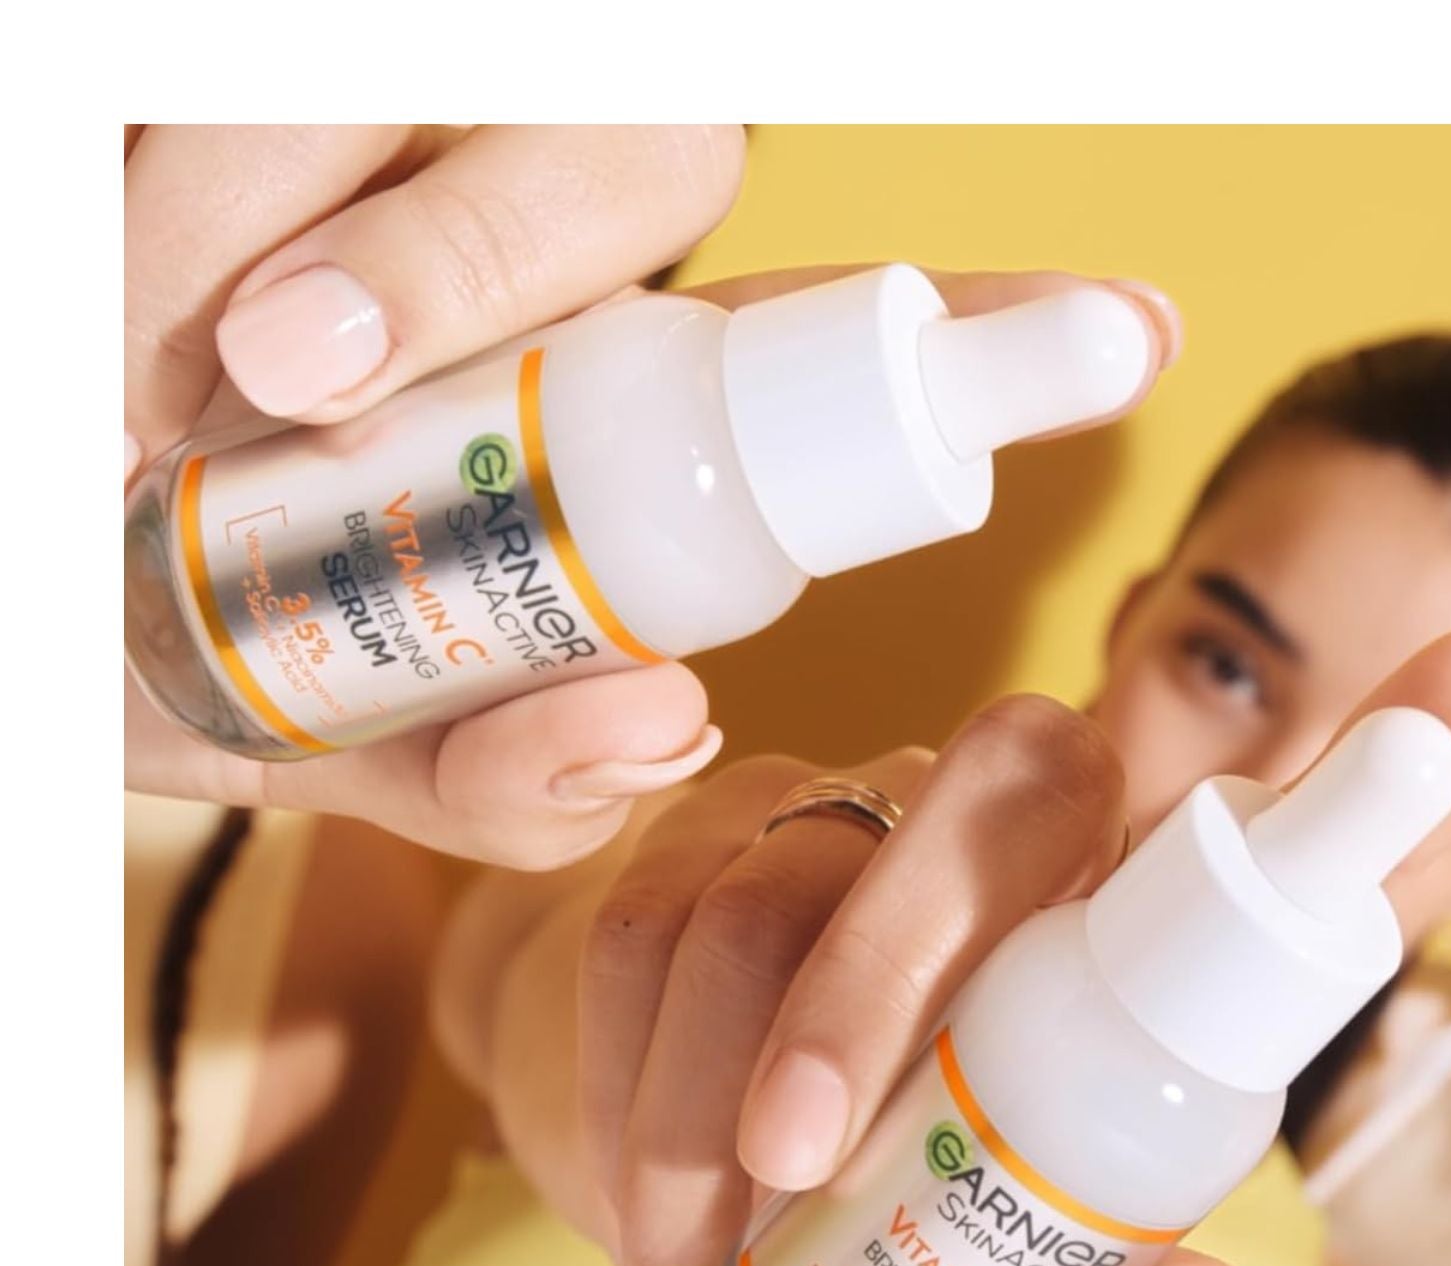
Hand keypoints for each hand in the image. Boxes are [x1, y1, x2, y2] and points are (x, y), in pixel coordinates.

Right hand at [124, 126, 1179, 865]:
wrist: (44, 585)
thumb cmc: (180, 655)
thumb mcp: (351, 752)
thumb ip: (501, 778)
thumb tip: (667, 726)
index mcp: (597, 417)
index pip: (805, 354)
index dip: (971, 337)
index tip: (1128, 334)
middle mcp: (538, 274)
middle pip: (653, 165)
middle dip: (474, 260)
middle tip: (298, 373)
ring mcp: (408, 153)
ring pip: (475, 114)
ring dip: (322, 253)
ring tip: (176, 395)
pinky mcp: (260, 90)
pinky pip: (275, 89)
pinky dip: (193, 211)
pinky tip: (134, 329)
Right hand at [572, 622, 1450, 1265]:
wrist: (695, 1167)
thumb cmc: (901, 1217)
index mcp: (1134, 915)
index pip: (1283, 809)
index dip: (1405, 733)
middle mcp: (1013, 822)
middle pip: (990, 798)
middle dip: (875, 989)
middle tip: (794, 1178)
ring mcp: (852, 801)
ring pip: (776, 872)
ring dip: (705, 1086)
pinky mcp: (700, 833)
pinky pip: (639, 922)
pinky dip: (622, 1087)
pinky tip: (651, 1235)